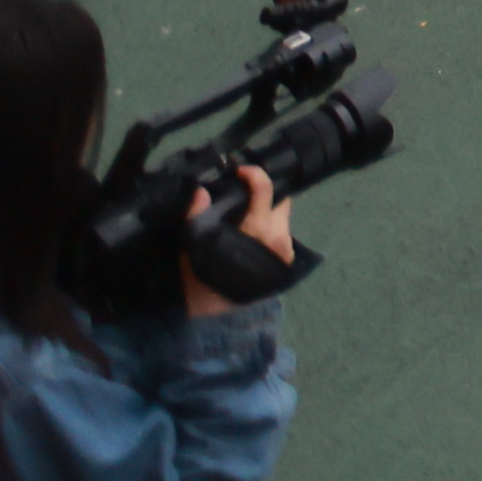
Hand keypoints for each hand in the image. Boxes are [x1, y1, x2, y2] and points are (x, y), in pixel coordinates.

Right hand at [190, 164, 291, 312]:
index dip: (255, 174)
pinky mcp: (286, 261)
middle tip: (245, 196)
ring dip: (267, 213)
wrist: (212, 308)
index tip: (241, 171)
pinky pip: (282, 235)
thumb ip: (197, 213)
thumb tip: (201, 190)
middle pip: (281, 201)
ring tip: (246, 216)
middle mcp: (279, 237)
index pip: (266, 189)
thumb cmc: (203, 274)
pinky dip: (270, 229)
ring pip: (282, 219)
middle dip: (265, 195)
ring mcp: (286, 250)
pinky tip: (253, 234)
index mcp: (259, 229)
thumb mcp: (194, 241)